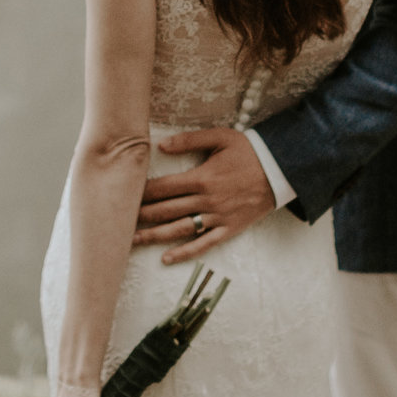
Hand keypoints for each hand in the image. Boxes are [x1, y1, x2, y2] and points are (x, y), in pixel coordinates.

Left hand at [133, 128, 275, 263]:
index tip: (122, 195)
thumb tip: (161, 145)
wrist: (280, 170)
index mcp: (201, 178)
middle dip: (140, 216)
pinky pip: (203, 244)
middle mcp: (206, 201)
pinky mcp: (228, 229)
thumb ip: (190, 140)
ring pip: (179, 230)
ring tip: (131, 242)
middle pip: (165, 210)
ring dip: (154, 237)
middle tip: (116, 222)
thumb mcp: (221, 138)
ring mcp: (217, 217)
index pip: (162, 187)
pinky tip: (167, 258)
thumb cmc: (248, 151)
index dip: (140, 193)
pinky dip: (184, 253)